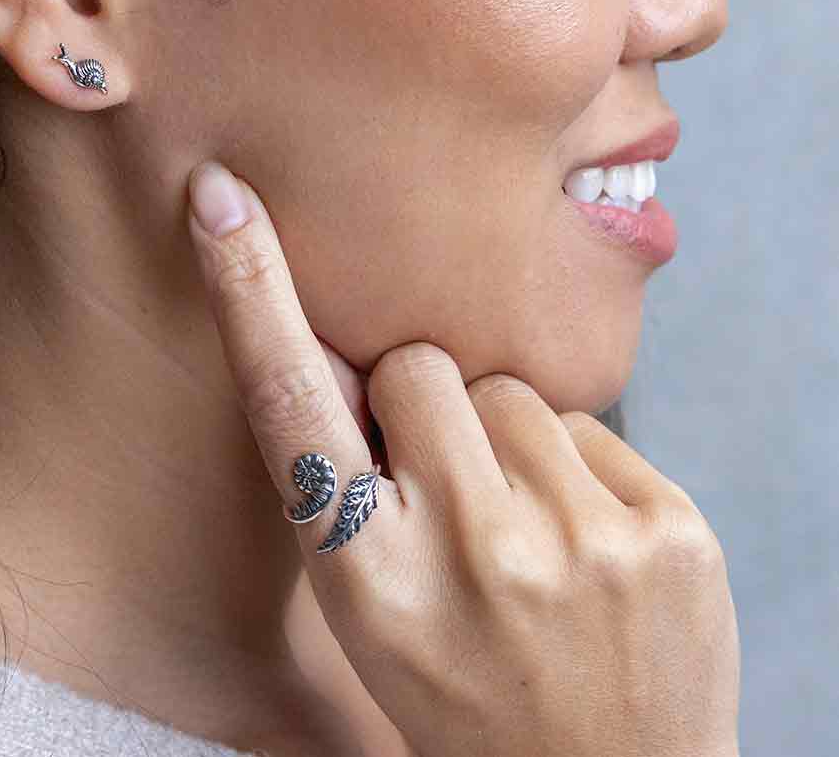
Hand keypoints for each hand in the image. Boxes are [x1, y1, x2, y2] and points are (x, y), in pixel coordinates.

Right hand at [186, 160, 740, 756]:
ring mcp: (580, 540)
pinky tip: (583, 543)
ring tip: (520, 530)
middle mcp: (468, 553)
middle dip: (422, 402)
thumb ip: (345, 488)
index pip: (290, 405)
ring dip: (502, 438)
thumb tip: (345, 351)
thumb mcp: (369, 611)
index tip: (217, 197)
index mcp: (367, 579)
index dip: (249, 292)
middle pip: (419, 365)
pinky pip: (589, 422)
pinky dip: (574, 466)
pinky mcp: (667, 529)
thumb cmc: (464, 686)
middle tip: (446, 488)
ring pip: (510, 389)